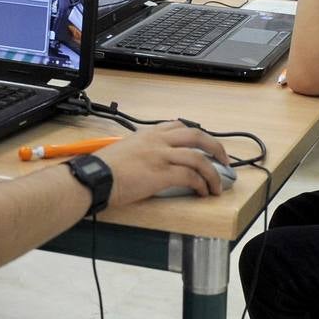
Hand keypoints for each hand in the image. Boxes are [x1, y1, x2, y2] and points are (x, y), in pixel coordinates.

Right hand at [95, 121, 229, 205]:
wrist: (95, 178)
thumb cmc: (103, 168)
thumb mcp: (124, 149)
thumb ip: (141, 150)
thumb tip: (148, 161)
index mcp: (148, 134)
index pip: (178, 126)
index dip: (196, 135)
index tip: (204, 146)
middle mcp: (157, 141)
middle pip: (196, 136)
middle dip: (215, 148)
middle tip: (224, 161)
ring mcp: (161, 156)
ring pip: (198, 158)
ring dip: (212, 173)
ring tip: (217, 186)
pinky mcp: (162, 174)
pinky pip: (190, 177)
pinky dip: (200, 184)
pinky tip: (202, 192)